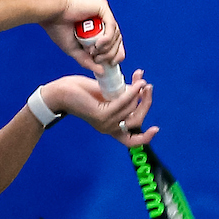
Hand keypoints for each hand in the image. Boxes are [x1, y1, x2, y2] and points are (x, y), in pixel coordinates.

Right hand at [41, 0, 124, 72]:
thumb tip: (102, 71)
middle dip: (110, 53)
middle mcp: (102, 20)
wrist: (50, 15)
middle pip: (117, 40)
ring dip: (107, 47)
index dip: (115, 55)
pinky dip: (107, 38)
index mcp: (97, 29)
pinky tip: (98, 44)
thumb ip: (88, 61)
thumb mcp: (75, 51)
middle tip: (98, 59)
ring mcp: (103, 13)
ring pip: (116, 34)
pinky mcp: (102, 7)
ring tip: (93, 51)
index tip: (109, 64)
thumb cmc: (58, 29)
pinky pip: (112, 25)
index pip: (114, 44)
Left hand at [41, 69, 158, 145]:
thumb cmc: (83, 92)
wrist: (63, 92)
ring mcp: (105, 124)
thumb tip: (142, 86)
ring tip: (139, 78)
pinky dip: (132, 93)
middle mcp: (109, 128)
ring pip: (132, 110)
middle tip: (148, 86)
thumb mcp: (109, 94)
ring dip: (139, 92)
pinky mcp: (101, 115)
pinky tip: (136, 83)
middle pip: (138, 120)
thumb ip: (125, 95)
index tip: (156, 129)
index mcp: (111, 127)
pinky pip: (123, 104)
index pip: (131, 141)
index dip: (145, 138)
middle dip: (146, 103)